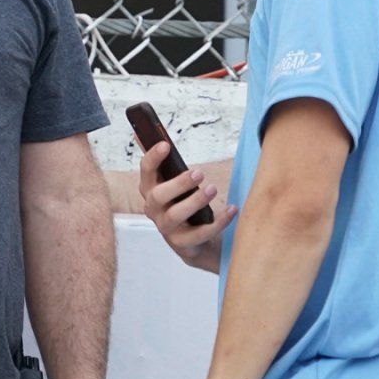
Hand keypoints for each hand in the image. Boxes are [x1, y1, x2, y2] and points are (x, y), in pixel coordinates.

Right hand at [138, 141, 236, 271]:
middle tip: (199, 173)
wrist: (196, 241)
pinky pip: (199, 235)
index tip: (166, 145)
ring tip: (213, 189)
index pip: (146, 171)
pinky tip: (232, 210)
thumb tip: (149, 133)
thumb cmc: (186, 203)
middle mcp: (154, 210)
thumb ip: (168, 163)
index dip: (153, 158)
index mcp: (151, 189)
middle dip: (178, 183)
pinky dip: (217, 222)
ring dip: (195, 202)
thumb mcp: (177, 183)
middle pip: (158, 196)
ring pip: (175, 216)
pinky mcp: (182, 244)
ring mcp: (166, 228)